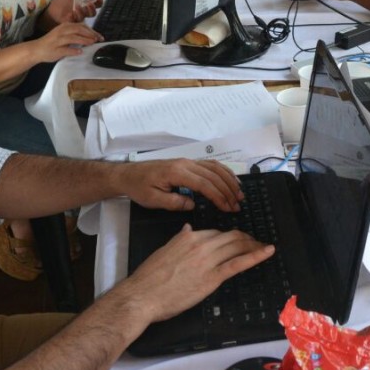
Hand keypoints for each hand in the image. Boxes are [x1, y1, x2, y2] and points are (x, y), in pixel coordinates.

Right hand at [32, 22, 101, 62]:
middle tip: (98, 39)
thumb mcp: (64, 33)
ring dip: (83, 40)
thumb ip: (75, 33)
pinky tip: (80, 52)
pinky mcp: (55, 50)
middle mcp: (61, 31)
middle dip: (90, 34)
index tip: (99, 36)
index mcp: (65, 26)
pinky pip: (65, 50)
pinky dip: (73, 51)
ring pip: (72, 38)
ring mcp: (58, 40)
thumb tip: (91, 35)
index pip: (81, 26)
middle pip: (78, 30)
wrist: (37, 49)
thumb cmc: (53, 42)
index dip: (91, 30)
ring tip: (92, 43)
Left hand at [42, 0, 99, 26]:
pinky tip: (71, 13)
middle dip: (92, 9)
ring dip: (82, 12)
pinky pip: (74, 22)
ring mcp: (76, 17)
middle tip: (89, 3)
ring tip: (77, 6)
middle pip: (93, 13)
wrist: (49, 4)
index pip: (97, 5)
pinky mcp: (69, 21)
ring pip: (84, 18)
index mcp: (85, 3)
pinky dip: (73, 17)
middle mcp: (82, 11)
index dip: (99, 1)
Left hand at [119, 158, 244, 212]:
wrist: (129, 174)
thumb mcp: (153, 200)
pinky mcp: (188, 163)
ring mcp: (188, 161)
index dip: (219, 196)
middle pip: (214, 175)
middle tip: (238, 204)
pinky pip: (211, 165)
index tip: (228, 207)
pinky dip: (223, 172)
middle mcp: (186, 164)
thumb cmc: (139, 188)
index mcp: (177, 173)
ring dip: (229, 180)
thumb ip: (174, 202)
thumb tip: (193, 204)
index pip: (204, 184)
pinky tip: (230, 180)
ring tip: (240, 193)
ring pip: (215, 167)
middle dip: (228, 190)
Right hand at [120, 225, 273, 321]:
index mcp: (188, 238)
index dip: (229, 237)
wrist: (142, 296)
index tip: (236, 240)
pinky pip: (239, 263)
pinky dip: (256, 255)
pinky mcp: (212, 277)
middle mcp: (200, 245)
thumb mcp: (164, 251)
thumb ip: (179, 239)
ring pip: (237, 246)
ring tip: (263, 247)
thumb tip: (187, 228)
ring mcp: (207, 260)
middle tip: (255, 242)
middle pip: (231, 237)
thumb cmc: (149, 279)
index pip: (216, 233)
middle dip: (246, 238)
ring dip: (253, 245)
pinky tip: (267, 251)